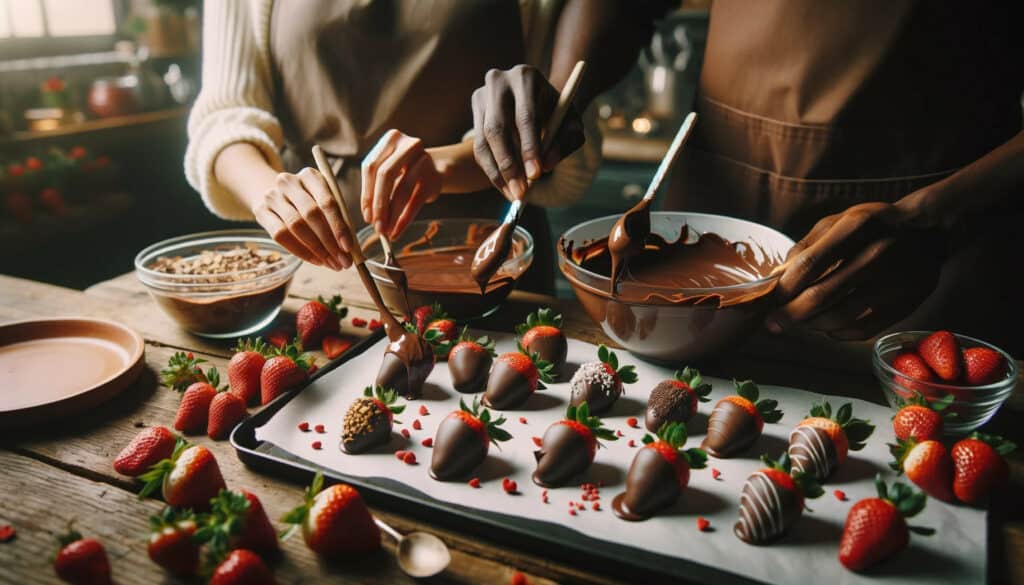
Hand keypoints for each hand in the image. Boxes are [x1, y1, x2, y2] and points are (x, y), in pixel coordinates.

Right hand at [252, 168, 352, 269]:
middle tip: (343, 262)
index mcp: (310, 175)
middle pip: (311, 215)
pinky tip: (316, 260)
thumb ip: (339, 219)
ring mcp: (272, 196)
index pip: (327, 202)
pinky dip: (301, 251)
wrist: (276, 195)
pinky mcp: (261, 211)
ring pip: (295, 226)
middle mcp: (288, 182)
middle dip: (329, 242)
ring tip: (332, 263)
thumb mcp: (325, 201)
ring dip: (317, 250)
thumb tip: (350, 249)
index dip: (339, 227)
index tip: (348, 248)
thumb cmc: (310, 201)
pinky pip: (280, 235)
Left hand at [360, 129, 442, 238]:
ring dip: (391, 215)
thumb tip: (370, 218)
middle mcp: (407, 145)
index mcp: (391, 139)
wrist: (438, 168)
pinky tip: (397, 231)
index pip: (371, 167)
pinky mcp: (434, 177)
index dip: (366, 193)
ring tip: (386, 231)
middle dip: (378, 205)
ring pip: (401, 190)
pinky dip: (405, 219)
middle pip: (384, 176)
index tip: (366, 216)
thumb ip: (377, 188)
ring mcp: (423, 159)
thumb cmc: (406, 172)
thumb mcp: (390, 170)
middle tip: (376, 226)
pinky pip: (415, 201)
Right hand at [471, 64, 584, 199]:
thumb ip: (566, 141)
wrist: (539, 96)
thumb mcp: (571, 123)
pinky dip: (491, 169)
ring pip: (483, 141)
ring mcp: (482, 95)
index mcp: (526, 77)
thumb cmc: (557, 112)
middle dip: (509, 166)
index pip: (526, 117)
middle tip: (521, 193)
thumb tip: (547, 164)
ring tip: (514, 195)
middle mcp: (499, 81)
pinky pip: (478, 146)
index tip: (536, 175)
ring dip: (498, 173)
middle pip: (497, 129)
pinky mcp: (475, 110)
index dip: (530, 148)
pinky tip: (505, 186)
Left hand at [767, 201, 946, 340]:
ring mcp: (892, 283)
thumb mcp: (840, 220)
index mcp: (857, 228)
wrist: (929, 231)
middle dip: (790, 314)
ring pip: (839, 317)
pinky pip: (861, 329)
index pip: (811, 263)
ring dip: (811, 325)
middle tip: (773, 323)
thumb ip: (808, 245)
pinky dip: (836, 333)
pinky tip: (827, 326)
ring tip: (799, 323)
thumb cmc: (875, 225)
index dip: (786, 286)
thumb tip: (779, 276)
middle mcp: (876, 255)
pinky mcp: (903, 305)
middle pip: (822, 295)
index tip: (770, 299)